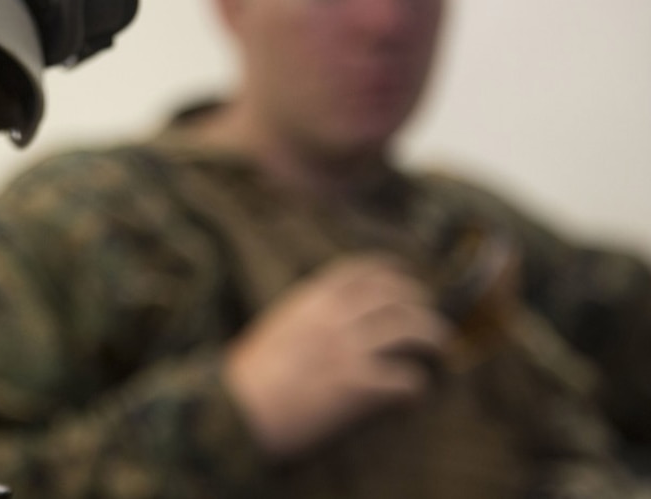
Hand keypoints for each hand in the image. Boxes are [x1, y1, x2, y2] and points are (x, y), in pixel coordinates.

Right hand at [223, 254, 450, 456]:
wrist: (237, 409)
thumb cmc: (249, 373)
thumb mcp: (277, 325)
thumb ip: (308, 313)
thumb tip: (332, 314)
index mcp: (311, 298)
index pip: (362, 270)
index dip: (391, 270)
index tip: (407, 274)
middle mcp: (335, 316)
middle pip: (396, 296)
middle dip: (421, 304)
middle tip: (431, 318)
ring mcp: (349, 349)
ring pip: (411, 329)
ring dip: (433, 338)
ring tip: (441, 349)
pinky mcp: (358, 386)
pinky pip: (405, 378)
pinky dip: (416, 386)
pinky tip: (415, 394)